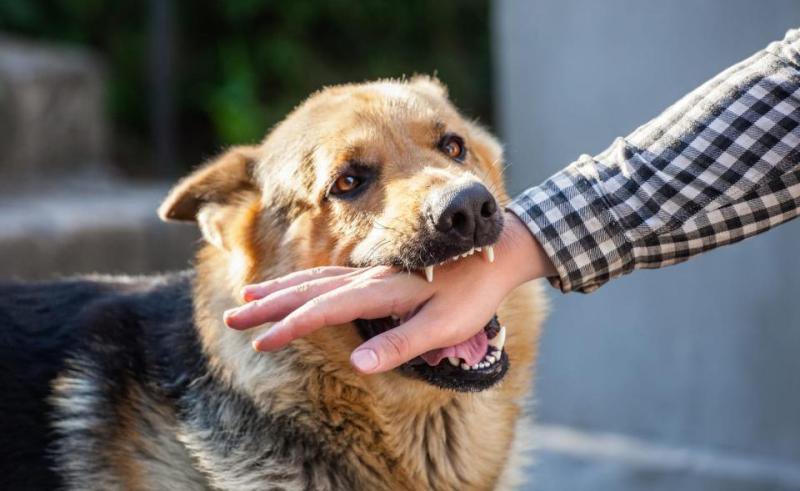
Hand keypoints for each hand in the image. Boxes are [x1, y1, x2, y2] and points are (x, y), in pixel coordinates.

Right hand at [223, 212, 554, 373]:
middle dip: (269, 304)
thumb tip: (358, 364)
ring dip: (280, 289)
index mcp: (383, 291)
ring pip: (315, 278)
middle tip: (234, 315)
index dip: (291, 327)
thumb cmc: (473, 293)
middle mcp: (370, 278)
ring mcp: (372, 272)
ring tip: (249, 295)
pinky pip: (331, 275)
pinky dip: (304, 282)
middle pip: (309, 290)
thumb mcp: (444, 326)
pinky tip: (295, 286)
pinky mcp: (378, 273)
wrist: (497, 251)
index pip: (325, 310)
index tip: (262, 341)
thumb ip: (401, 343)